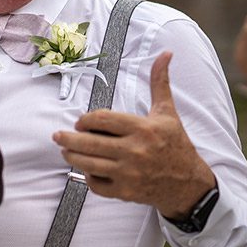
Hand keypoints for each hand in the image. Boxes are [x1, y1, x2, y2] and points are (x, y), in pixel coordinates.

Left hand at [51, 52, 216, 218]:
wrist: (188, 183)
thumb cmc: (176, 144)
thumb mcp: (167, 112)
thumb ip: (159, 82)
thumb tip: (165, 53)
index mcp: (144, 128)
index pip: (103, 120)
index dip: (86, 120)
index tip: (81, 122)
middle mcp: (136, 151)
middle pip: (90, 143)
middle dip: (68, 139)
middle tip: (58, 136)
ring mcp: (130, 173)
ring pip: (89, 165)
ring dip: (73, 157)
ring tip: (66, 151)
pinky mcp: (126, 192)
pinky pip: (98, 185)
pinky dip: (89, 178)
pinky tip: (87, 170)